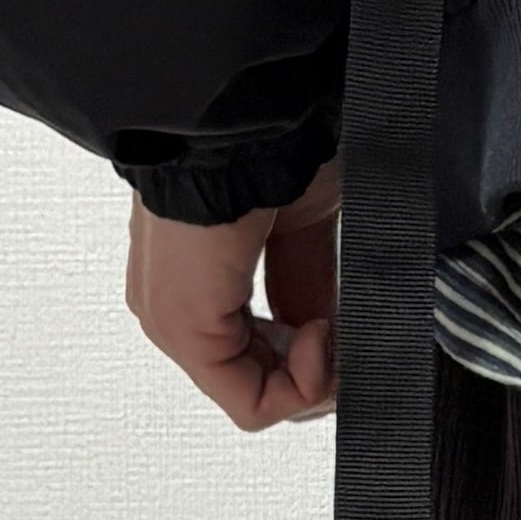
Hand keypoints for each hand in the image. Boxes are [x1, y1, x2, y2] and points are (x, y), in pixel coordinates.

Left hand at [127, 164, 340, 428]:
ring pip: (256, 399)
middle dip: (317, 373)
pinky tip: (321, 335)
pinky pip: (249, 402)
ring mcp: (174, 324)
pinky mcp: (185, 330)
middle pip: (260, 386)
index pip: (258, 360)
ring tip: (335, 328)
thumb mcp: (305, 228)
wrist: (245, 117)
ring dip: (313, 375)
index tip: (347, 321)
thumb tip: (331, 331)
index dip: (317, 358)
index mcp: (196, 282)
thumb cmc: (271, 143)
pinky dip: (301, 384)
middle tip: (347, 332)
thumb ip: (309, 286)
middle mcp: (175, 308)